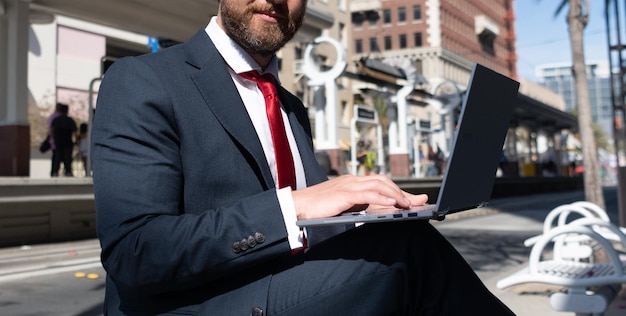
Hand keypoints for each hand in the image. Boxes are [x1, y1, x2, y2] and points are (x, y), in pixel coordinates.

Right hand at [292, 174, 427, 219]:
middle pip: (383, 181)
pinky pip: (369, 193)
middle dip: (402, 191)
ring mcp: (348, 185)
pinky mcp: (344, 193)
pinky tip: (393, 205)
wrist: (296, 207)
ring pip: (379, 184)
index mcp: (351, 183)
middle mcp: (352, 180)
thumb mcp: (343, 207)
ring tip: (408, 204)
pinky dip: (383, 198)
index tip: (413, 199)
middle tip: (419, 201)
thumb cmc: (317, 210)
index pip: (379, 183)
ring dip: (396, 194)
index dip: (398, 190)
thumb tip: (379, 212)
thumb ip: (359, 206)